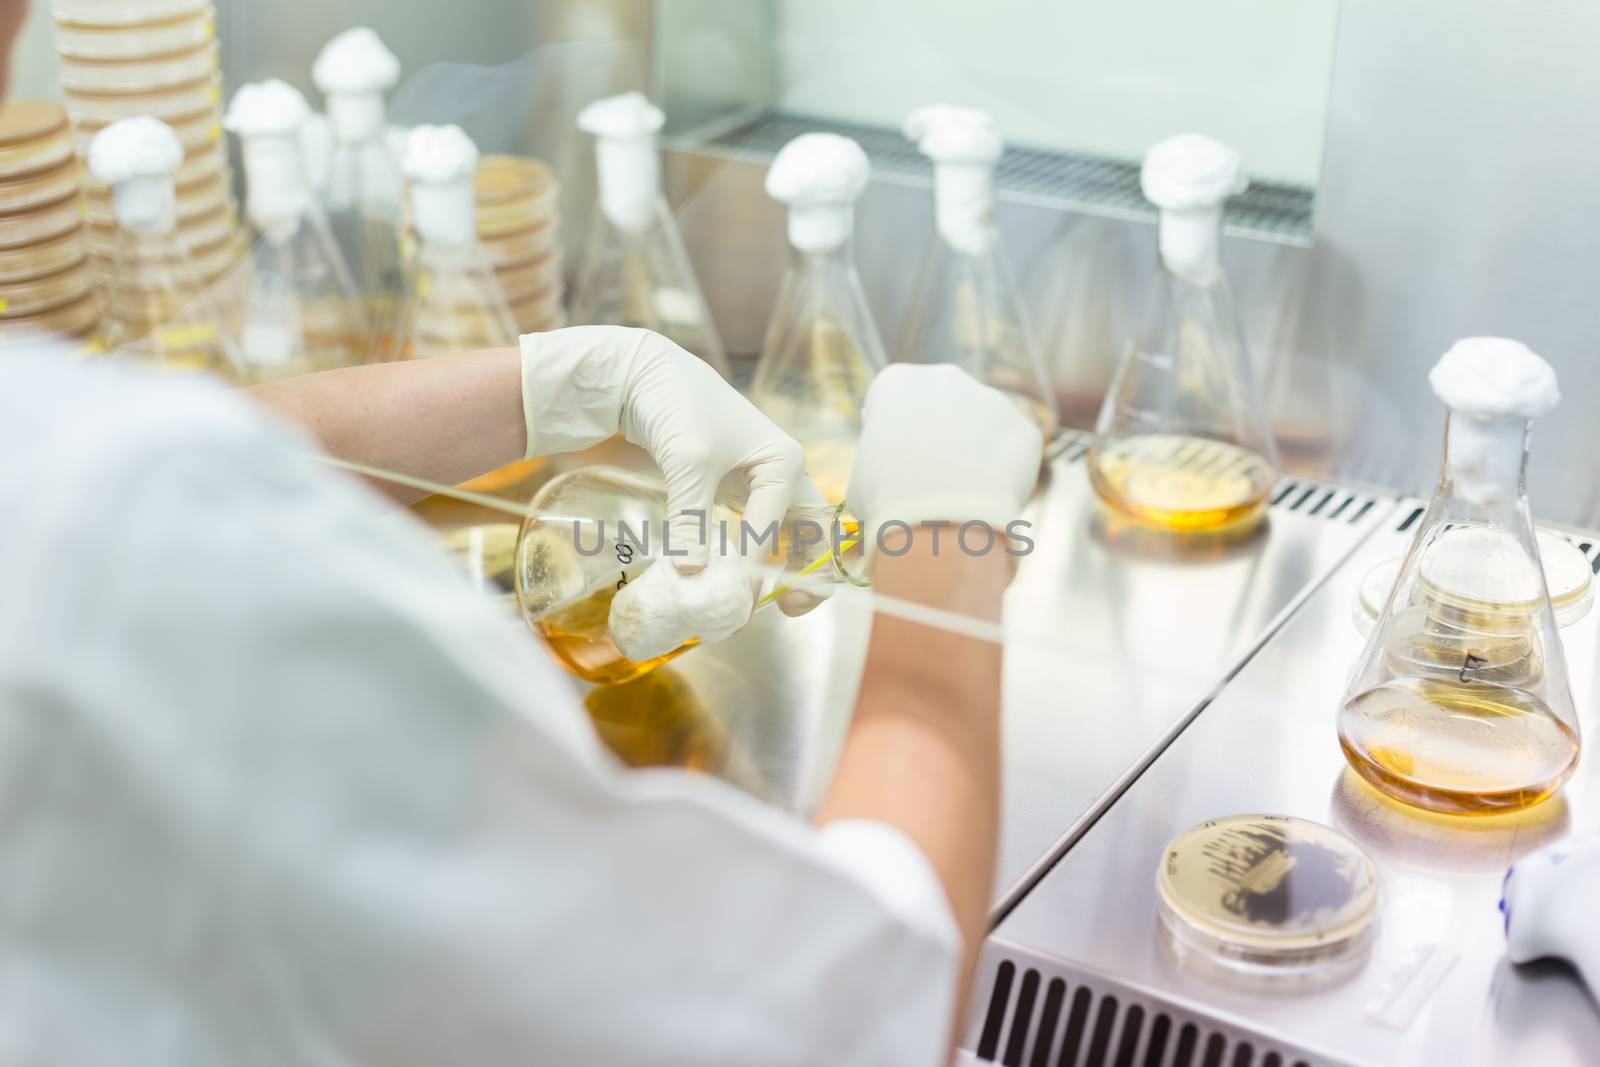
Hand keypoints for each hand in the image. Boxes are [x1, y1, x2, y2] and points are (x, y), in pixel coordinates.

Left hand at [520, 327, 830, 659]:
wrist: (645, 375)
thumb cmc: (676, 406)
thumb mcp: (687, 463)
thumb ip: (692, 519)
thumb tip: (691, 574)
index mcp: (784, 462)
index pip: (774, 527)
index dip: (753, 566)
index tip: (728, 598)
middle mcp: (781, 473)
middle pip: (808, 532)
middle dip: (806, 572)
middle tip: (789, 608)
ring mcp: (759, 482)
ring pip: (785, 534)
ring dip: (778, 567)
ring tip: (765, 603)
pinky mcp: (734, 489)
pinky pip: (753, 530)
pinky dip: (749, 556)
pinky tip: (730, 578)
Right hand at [847, 364, 1041, 543]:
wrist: (939, 520)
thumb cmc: (887, 500)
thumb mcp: (862, 477)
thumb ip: (881, 462)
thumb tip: (893, 478)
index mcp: (897, 381)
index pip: (893, 402)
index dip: (892, 435)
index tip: (892, 465)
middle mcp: (946, 378)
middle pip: (943, 406)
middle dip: (940, 436)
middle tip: (932, 480)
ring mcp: (991, 400)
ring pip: (982, 427)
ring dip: (974, 453)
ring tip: (962, 496)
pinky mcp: (1024, 429)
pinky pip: (1012, 452)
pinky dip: (1003, 475)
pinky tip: (988, 500)